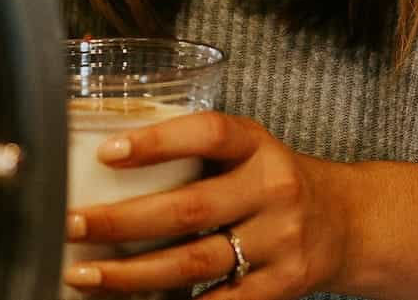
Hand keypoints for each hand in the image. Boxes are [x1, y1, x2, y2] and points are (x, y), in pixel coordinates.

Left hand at [62, 112, 353, 299]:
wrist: (346, 222)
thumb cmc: (272, 181)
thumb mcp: (248, 151)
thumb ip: (196, 153)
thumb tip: (104, 160)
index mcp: (258, 145)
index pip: (209, 134)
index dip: (157, 141)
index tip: (106, 152)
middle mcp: (272, 189)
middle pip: (188, 208)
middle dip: (121, 220)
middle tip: (72, 224)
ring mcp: (280, 241)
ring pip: (193, 263)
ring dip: (131, 274)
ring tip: (84, 274)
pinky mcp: (282, 286)